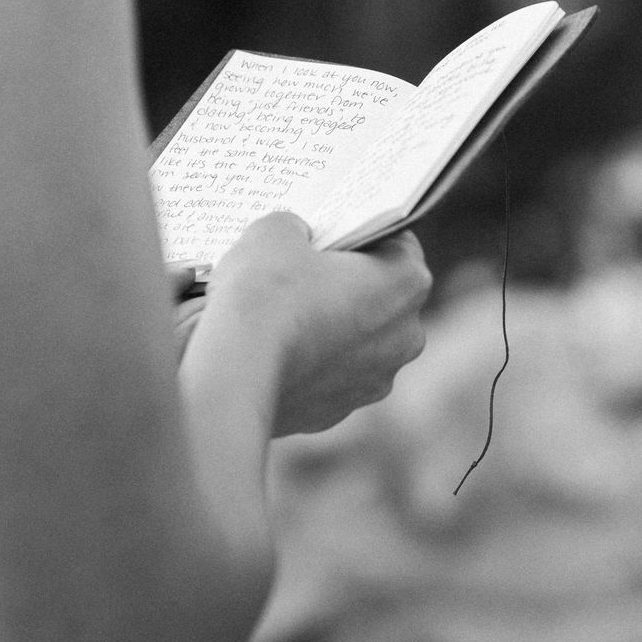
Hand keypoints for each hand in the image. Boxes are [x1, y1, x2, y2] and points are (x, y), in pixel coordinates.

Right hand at [199, 213, 431, 436]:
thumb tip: (295, 238)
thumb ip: (297, 228)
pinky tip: (274, 351)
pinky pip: (327, 376)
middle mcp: (405, 336)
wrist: (234, 374)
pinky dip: (308, 364)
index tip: (329, 235)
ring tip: (282, 314)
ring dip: (329, 327)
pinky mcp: (338, 413)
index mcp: (407, 283)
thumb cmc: (265, 295)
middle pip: (380, 295)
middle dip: (346, 283)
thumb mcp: (276, 232)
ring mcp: (374, 380)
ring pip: (355, 341)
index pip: (396, 242)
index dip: (359, 234)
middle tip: (302, 271)